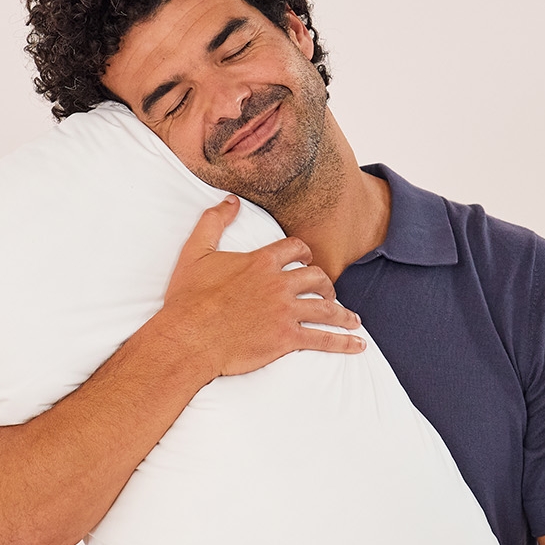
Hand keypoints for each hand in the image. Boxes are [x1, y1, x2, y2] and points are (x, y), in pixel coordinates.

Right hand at [156, 196, 364, 378]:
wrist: (188, 337)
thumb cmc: (188, 298)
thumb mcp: (196, 251)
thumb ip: (214, 222)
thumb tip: (230, 200)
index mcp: (261, 262)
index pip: (295, 249)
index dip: (304, 253)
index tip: (307, 260)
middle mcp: (278, 284)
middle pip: (316, 277)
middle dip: (325, 284)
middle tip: (328, 292)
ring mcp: (285, 312)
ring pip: (326, 308)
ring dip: (343, 313)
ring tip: (352, 320)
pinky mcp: (287, 338)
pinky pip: (323, 338)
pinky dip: (344, 342)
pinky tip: (356, 344)